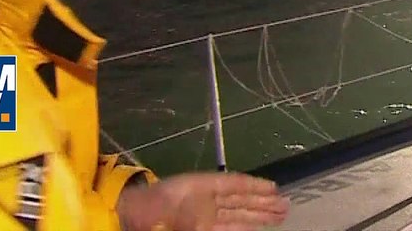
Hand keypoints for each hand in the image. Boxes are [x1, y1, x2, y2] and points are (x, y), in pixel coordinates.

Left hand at [117, 172, 288, 230]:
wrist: (126, 219)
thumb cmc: (144, 209)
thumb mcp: (164, 205)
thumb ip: (189, 214)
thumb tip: (208, 223)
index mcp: (200, 187)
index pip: (233, 185)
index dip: (255, 186)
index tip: (275, 189)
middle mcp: (204, 201)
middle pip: (239, 201)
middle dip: (262, 203)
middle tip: (285, 206)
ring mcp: (202, 218)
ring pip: (237, 217)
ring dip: (258, 217)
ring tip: (279, 216)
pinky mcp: (201, 230)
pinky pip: (226, 229)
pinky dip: (241, 229)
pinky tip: (253, 229)